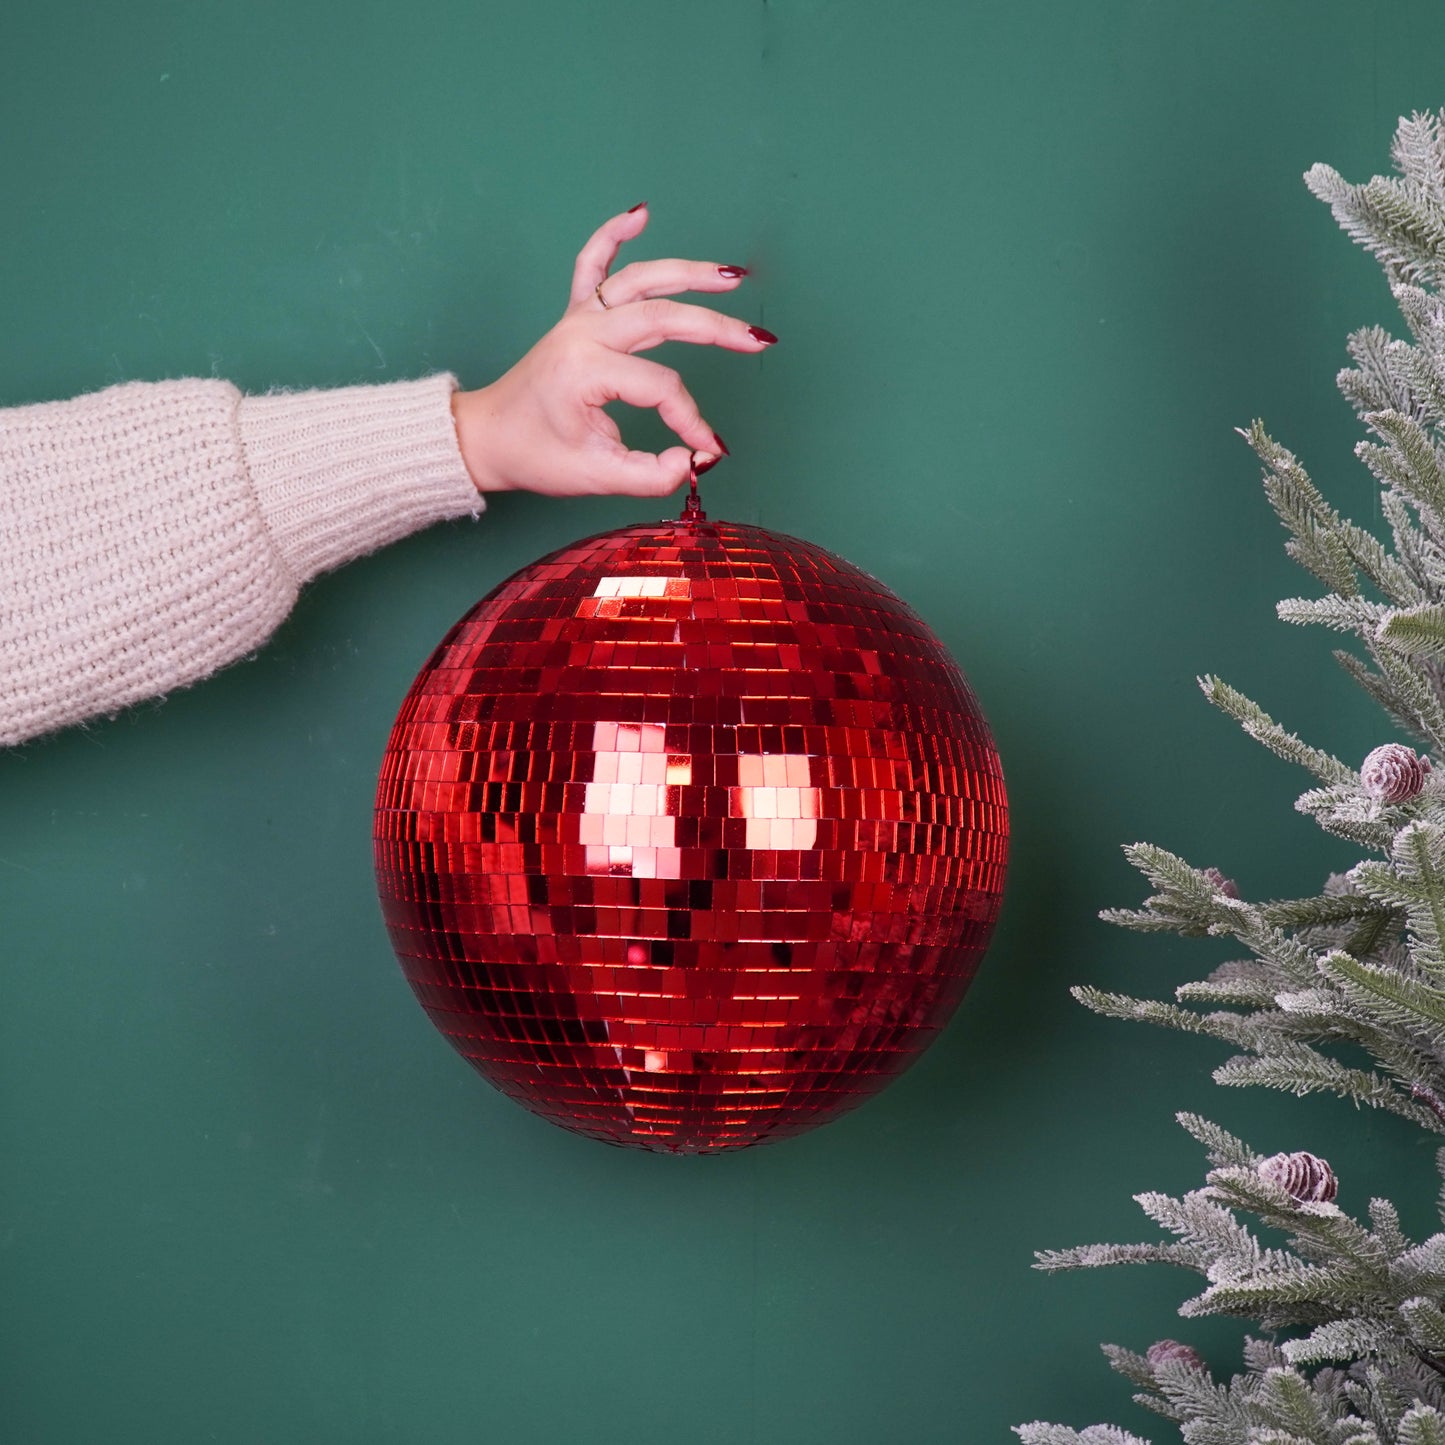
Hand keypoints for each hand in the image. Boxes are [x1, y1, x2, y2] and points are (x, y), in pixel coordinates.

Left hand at [450, 203, 774, 498]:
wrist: (486, 437)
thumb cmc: (534, 455)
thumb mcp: (594, 476)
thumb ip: (650, 475)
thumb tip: (694, 462)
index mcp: (585, 370)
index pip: (661, 388)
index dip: (689, 420)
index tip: (704, 451)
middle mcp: (583, 333)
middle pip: (662, 317)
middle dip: (716, 328)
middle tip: (758, 340)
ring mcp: (577, 318)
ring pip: (639, 281)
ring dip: (687, 273)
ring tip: (732, 277)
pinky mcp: (573, 315)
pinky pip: (592, 264)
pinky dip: (614, 234)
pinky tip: (641, 212)